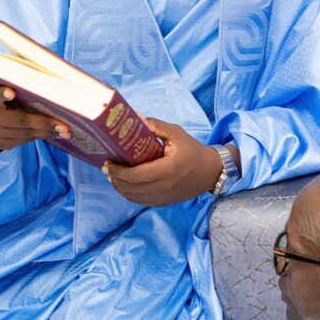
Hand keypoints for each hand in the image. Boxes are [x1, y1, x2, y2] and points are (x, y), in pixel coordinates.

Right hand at [0, 85, 69, 150]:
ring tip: (64, 132)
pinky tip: (52, 133)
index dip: (2, 93)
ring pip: (24, 134)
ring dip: (46, 133)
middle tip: (64, 127)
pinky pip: (23, 141)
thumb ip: (14, 86)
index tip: (10, 92)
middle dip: (45, 124)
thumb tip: (43, 85)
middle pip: (20, 121)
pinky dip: (38, 136)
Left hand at [103, 118, 223, 205]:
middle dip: (115, 179)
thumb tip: (135, 117)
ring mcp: (163, 197)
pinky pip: (141, 202)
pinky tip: (126, 186)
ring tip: (114, 177)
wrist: (211, 171)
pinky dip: (130, 195)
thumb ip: (156, 126)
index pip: (135, 175)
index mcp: (167, 169)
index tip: (108, 163)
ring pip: (133, 197)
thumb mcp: (176, 133)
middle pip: (131, 188)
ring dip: (120, 188)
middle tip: (108, 168)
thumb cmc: (193, 150)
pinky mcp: (164, 202)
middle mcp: (164, 186)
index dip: (118, 171)